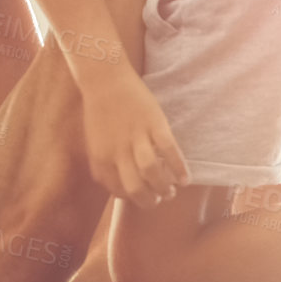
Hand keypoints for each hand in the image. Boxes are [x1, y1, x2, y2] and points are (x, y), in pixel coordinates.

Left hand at [83, 75, 189, 207]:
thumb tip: (118, 187)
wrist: (104, 80)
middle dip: (150, 201)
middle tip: (159, 199)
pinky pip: (169, 151)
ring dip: (164, 187)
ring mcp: (137, 138)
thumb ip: (105, 165)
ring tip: (172, 190)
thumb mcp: (95, 143)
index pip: (118, 191)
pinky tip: (185, 178)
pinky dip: (179, 168)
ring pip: (152, 173)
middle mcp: (118, 152)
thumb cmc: (99, 111)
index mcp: (101, 159)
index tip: (143, 197)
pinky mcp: (154, 124)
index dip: (133, 199)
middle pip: (136, 189)